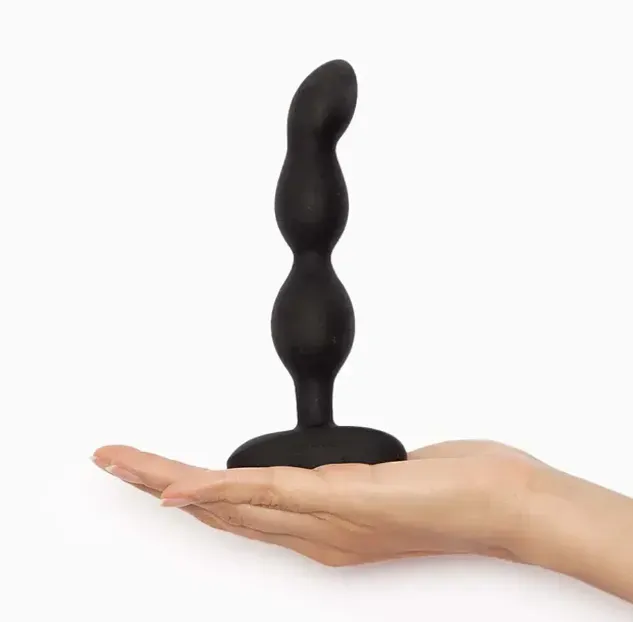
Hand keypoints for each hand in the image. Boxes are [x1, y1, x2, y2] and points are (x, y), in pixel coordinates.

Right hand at [92, 440, 542, 566]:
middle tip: (118, 466)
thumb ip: (347, 479)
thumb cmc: (452, 490)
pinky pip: (267, 496)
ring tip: (129, 467)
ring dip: (172, 484)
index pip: (240, 511)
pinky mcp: (342, 499)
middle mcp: (315, 532)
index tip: (159, 479)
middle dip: (162, 487)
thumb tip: (326, 469)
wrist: (501, 503)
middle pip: (221, 510)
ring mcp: (325, 517)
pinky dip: (218, 491)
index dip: (192, 496)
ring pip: (231, 502)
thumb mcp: (386, 480)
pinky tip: (183, 488)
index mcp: (322, 525)